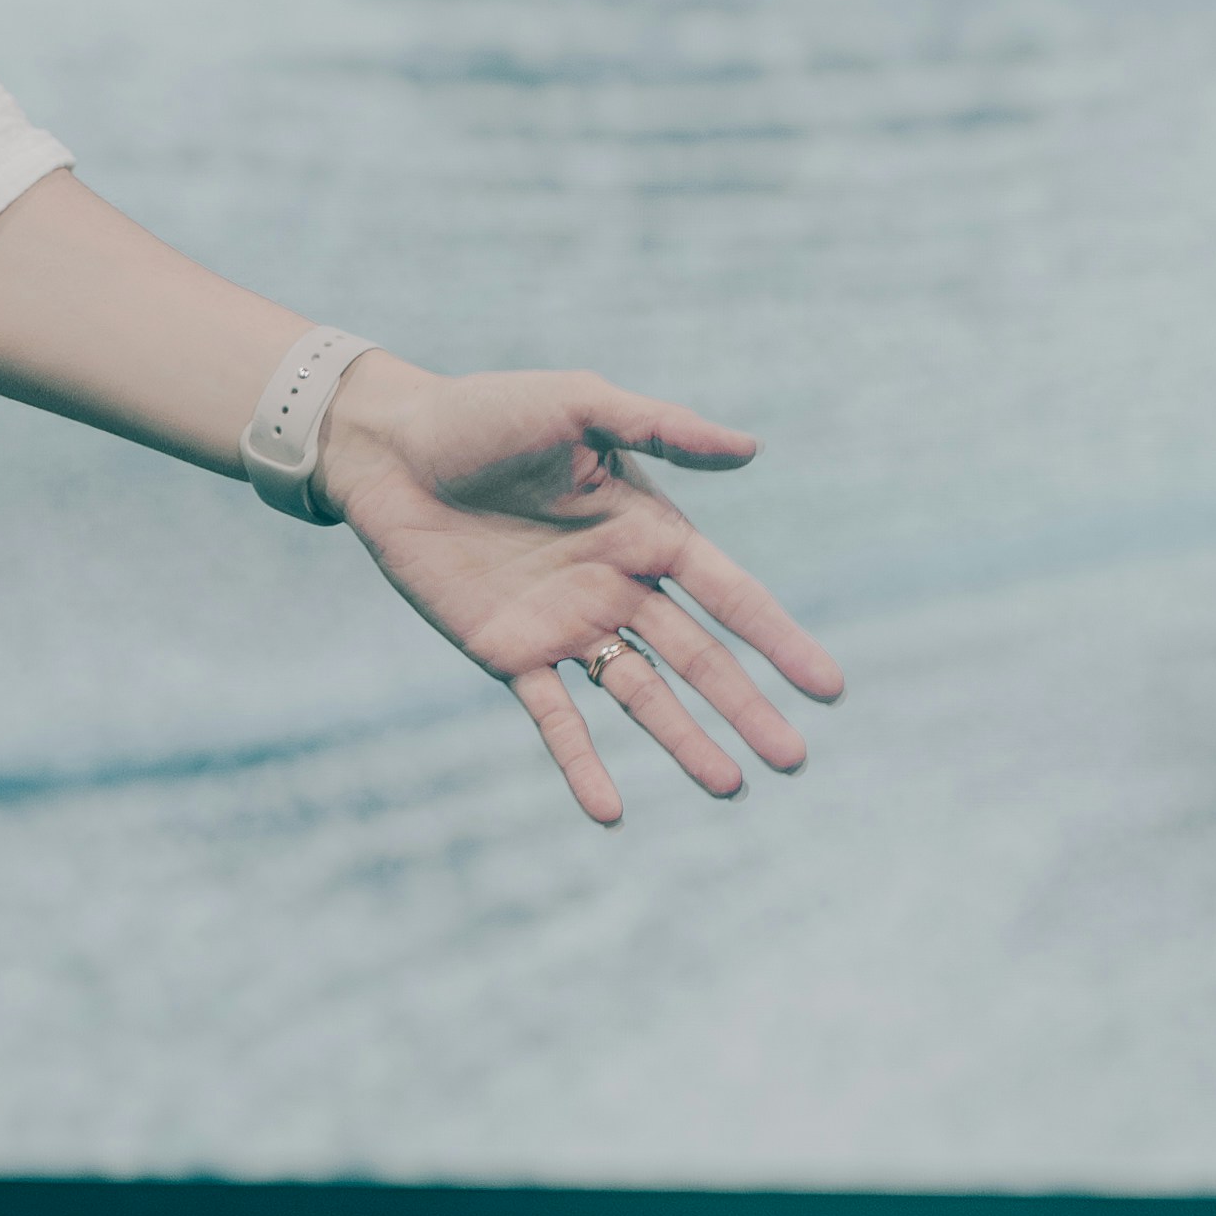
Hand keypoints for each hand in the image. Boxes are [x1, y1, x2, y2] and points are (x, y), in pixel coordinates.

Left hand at [319, 363, 844, 826]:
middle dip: (746, 707)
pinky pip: (554, 716)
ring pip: (640, 695)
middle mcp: (616, 585)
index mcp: (645, 530)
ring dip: (683, 741)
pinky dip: (581, 763)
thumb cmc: (484, 412)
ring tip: (729, 787)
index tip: (828, 688)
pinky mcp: (507, 650)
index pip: (730, 594)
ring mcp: (564, 623)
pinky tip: (608, 811)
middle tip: (793, 759)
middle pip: (697, 658)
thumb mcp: (578, 404)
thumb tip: (751, 449)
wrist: (387, 447)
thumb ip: (659, 426)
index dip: (779, 639)